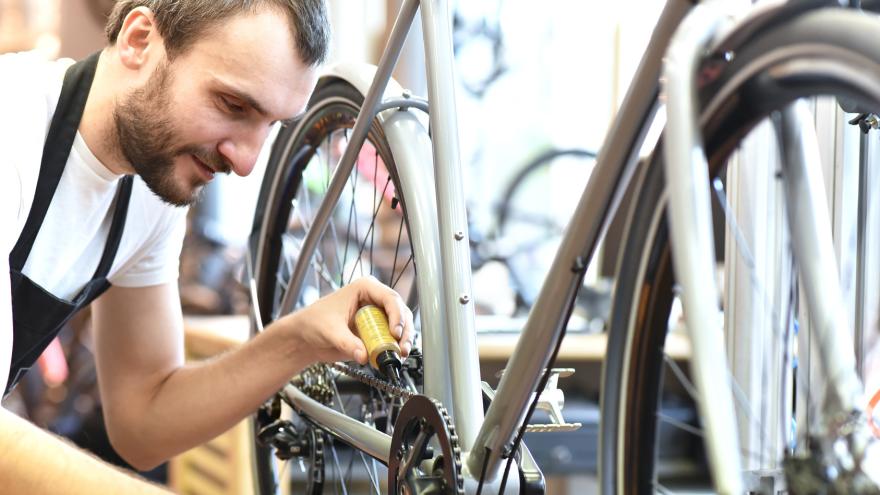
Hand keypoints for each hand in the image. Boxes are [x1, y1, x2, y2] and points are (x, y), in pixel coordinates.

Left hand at [279, 276, 414, 365]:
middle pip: (400, 312)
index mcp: (365, 288)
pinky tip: (394, 356)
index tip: (395, 332)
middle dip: (404, 330)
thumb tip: (363, 355)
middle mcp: (375, 300)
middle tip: (401, 347)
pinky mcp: (376, 332)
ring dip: (404, 340)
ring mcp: (377, 316)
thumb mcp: (330, 331)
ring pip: (401, 325)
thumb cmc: (314, 323)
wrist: (306, 338)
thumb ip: (347, 343)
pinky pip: (392, 339)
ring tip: (400, 354)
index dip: (396, 315)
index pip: (389, 298)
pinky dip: (396, 347)